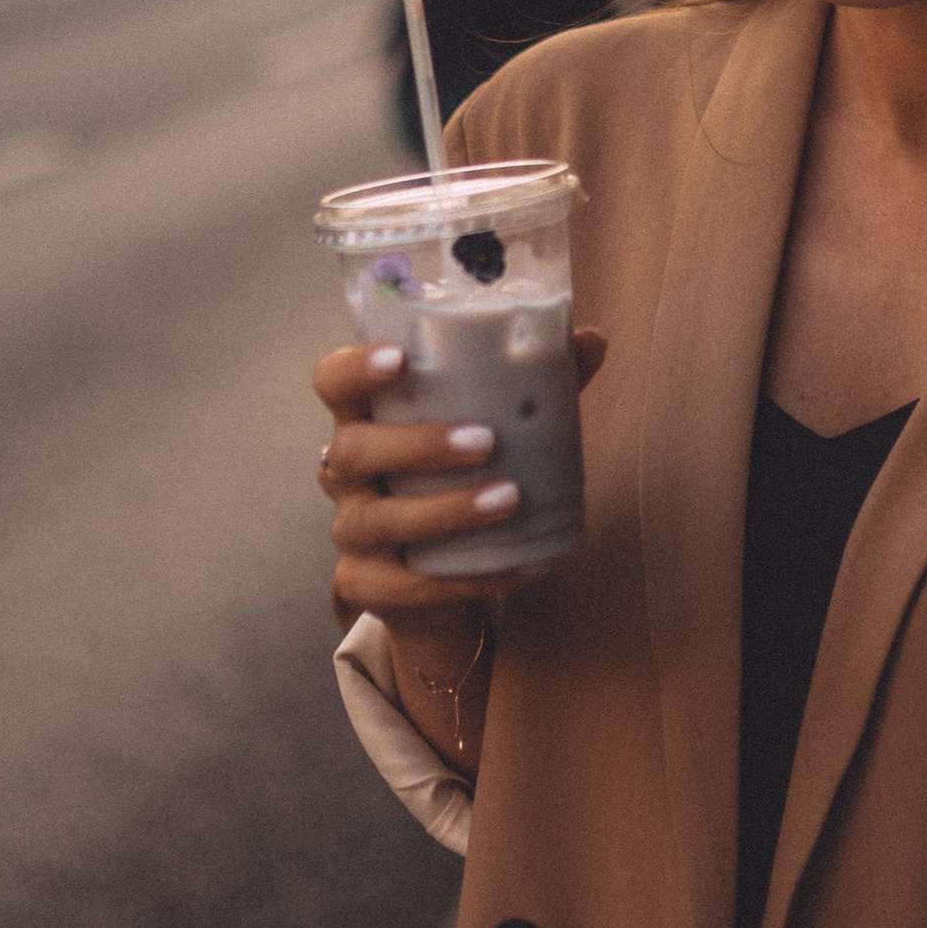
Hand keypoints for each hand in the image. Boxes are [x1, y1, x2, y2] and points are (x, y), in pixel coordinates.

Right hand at [313, 332, 607, 629]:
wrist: (442, 576)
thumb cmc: (461, 478)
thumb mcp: (492, 427)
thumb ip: (534, 384)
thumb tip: (593, 341)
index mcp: (365, 418)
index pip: (333, 382)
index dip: (355, 368)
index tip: (399, 358)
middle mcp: (346, 472)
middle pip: (353, 449)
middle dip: (418, 444)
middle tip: (486, 441)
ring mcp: (351, 532)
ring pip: (377, 520)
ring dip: (446, 511)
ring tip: (510, 500)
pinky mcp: (366, 585)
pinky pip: (404, 586)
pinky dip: (466, 580)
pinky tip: (520, 566)